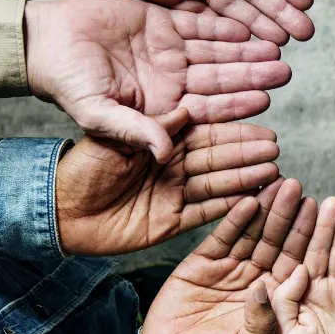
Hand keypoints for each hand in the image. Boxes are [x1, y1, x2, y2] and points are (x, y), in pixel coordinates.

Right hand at [25, 0, 290, 161]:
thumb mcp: (98, 114)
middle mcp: (171, 80)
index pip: (207, 109)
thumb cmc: (66, 83)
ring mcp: (169, 51)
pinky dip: (222, 25)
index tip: (265, 104)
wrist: (44, 40)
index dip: (235, 106)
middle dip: (251, 76)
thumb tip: (164, 155)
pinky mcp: (162, 21)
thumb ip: (134, 132)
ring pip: (216, 51)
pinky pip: (199, 23)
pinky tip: (248, 27)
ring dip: (245, 51)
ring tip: (275, 48)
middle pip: (220, 79)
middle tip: (284, 73)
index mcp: (161, 107)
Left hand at [56, 119, 279, 254]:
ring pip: (218, 184)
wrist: (59, 212)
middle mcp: (174, 166)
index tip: (261, 120)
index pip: (205, 131)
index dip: (234, 126)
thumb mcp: (114, 139)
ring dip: (246, 179)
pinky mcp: (172, 223)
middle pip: (219, 157)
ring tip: (273, 172)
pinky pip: (206, 215)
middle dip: (248, 152)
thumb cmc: (81, 169)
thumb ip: (150, 128)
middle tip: (275, 147)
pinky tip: (253, 201)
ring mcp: (175, 194)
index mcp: (162, 142)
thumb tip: (185, 110)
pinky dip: (230, 209)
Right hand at [141, 178, 318, 333]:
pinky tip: (247, 200)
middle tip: (298, 187)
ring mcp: (231, 268)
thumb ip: (262, 325)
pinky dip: (234, 220)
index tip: (318, 212)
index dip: (307, 237)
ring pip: (252, 233)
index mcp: (275, 297)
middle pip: (277, 241)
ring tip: (276, 183)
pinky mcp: (204, 262)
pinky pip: (222, 237)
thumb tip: (267, 289)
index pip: (295, 262)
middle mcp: (257, 277)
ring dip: (265, 209)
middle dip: (288, 214)